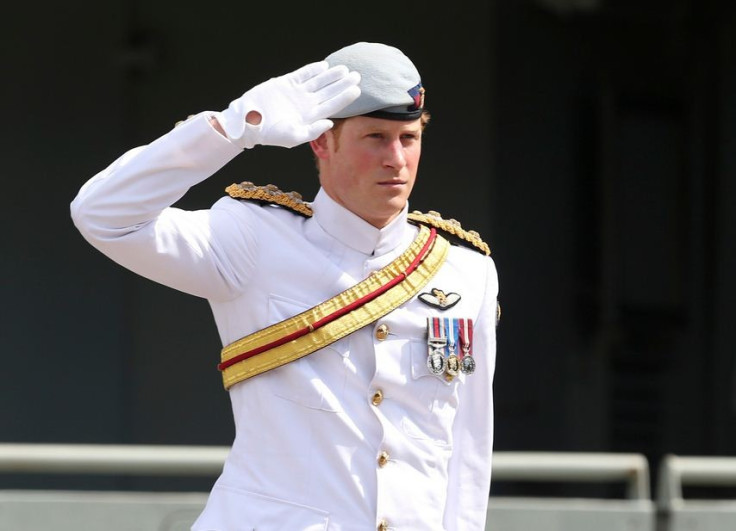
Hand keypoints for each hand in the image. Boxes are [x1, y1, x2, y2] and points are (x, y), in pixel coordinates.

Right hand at [215, 61, 359, 148]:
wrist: (249, 122)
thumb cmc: (270, 134)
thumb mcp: (293, 137)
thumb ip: (312, 131)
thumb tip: (330, 123)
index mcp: (310, 117)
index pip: (332, 106)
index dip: (344, 97)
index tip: (357, 90)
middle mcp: (306, 104)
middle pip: (329, 92)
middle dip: (342, 84)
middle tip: (357, 75)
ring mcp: (296, 93)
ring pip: (318, 82)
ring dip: (331, 76)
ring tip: (344, 69)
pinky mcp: (285, 83)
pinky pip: (302, 74)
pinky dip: (313, 70)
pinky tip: (324, 66)